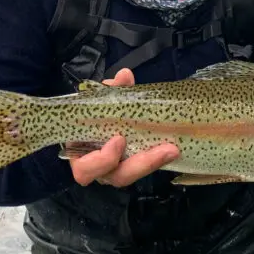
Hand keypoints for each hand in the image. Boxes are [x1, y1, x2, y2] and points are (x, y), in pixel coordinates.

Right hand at [67, 68, 179, 186]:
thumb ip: (108, 90)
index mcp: (81, 157)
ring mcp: (117, 171)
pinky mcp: (133, 167)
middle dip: (143, 164)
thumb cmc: (88, 114)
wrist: (94, 119)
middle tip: (167, 148)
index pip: (86, 170)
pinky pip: (144, 168)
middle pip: (119, 178)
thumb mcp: (95, 101)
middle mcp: (100, 171)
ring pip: (134, 176)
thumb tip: (124, 76)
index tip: (119, 139)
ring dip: (154, 162)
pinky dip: (157, 157)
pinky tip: (172, 145)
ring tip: (172, 149)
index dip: (103, 159)